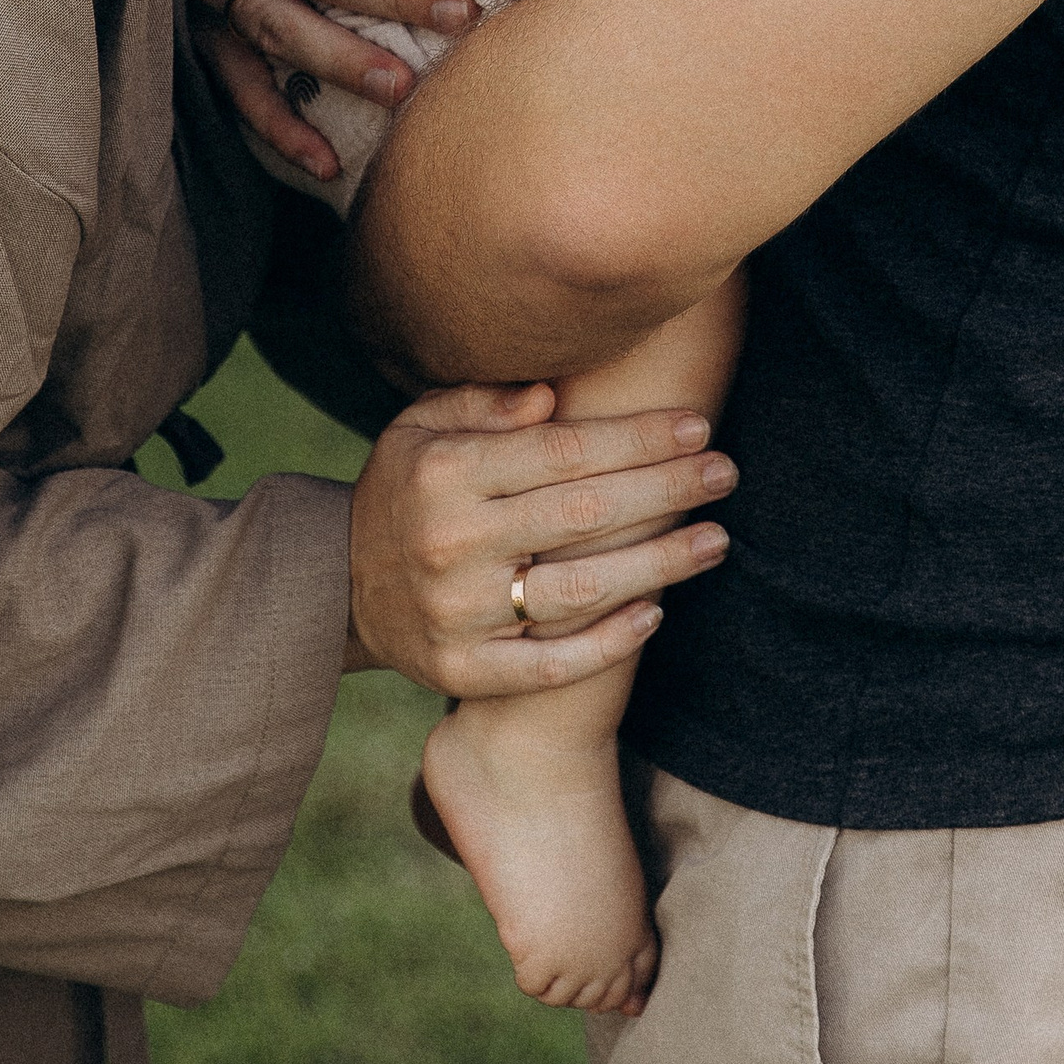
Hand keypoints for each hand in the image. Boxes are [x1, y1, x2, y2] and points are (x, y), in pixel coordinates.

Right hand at [344, 384, 735, 691]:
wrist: (337, 585)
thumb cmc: (405, 487)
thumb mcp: (422, 425)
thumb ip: (484, 401)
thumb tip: (550, 392)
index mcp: (446, 473)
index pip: (562, 451)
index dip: (636, 438)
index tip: (696, 426)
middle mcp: (453, 542)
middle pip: (583, 516)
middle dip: (667, 490)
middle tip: (726, 473)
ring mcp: (460, 613)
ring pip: (580, 592)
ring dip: (659, 565)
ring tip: (716, 540)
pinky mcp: (465, 670)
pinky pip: (550, 663)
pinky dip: (608, 641)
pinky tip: (657, 613)